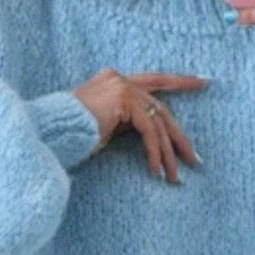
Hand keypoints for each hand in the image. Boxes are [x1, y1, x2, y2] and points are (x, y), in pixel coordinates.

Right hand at [72, 69, 206, 183]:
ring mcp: (121, 86)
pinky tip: (155, 170)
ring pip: (156, 122)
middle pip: (160, 108)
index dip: (179, 81)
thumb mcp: (103, 124)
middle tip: (194, 158)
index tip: (203, 82)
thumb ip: (125, 121)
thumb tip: (151, 136)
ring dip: (167, 153)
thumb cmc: (70, 134)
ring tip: (174, 176)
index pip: (154, 79)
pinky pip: (147, 131)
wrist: (51, 131)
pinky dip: (154, 153)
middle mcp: (119, 78)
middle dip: (178, 136)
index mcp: (114, 80)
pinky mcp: (121, 100)